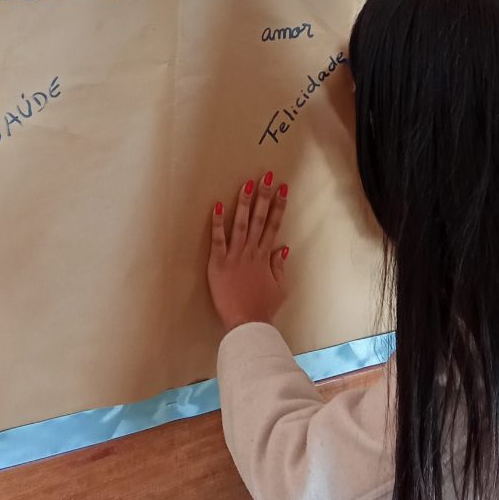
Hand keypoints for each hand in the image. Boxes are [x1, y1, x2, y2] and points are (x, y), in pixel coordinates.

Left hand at [208, 172, 289, 333]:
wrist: (247, 323)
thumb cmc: (262, 308)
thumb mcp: (278, 288)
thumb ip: (278, 267)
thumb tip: (282, 248)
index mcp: (265, 257)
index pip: (273, 226)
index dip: (278, 206)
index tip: (283, 189)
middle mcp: (251, 253)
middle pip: (259, 219)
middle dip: (264, 197)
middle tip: (267, 176)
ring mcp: (235, 257)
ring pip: (240, 225)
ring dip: (244, 204)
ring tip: (246, 185)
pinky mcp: (218, 263)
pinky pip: (218, 240)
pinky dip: (217, 223)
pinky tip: (216, 205)